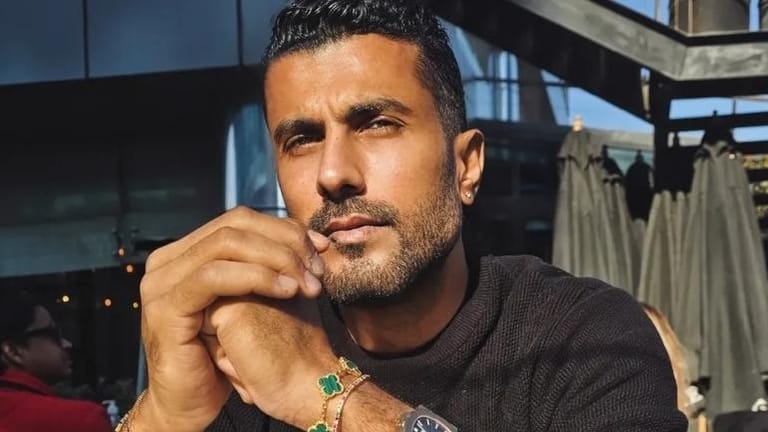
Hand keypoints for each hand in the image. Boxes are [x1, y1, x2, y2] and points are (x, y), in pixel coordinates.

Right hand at [135, 206, 328, 430]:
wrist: (192, 404)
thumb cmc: (225, 353)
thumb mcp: (250, 300)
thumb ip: (266, 266)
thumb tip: (314, 239)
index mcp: (185, 252)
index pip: (240, 219)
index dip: (284, 228)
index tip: (321, 248)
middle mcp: (167, 261)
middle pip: (235, 225)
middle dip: (284, 242)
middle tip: (317, 268)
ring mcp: (161, 282)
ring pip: (226, 244)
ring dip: (277, 259)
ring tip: (307, 283)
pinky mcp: (164, 308)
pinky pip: (214, 277)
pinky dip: (257, 277)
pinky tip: (287, 291)